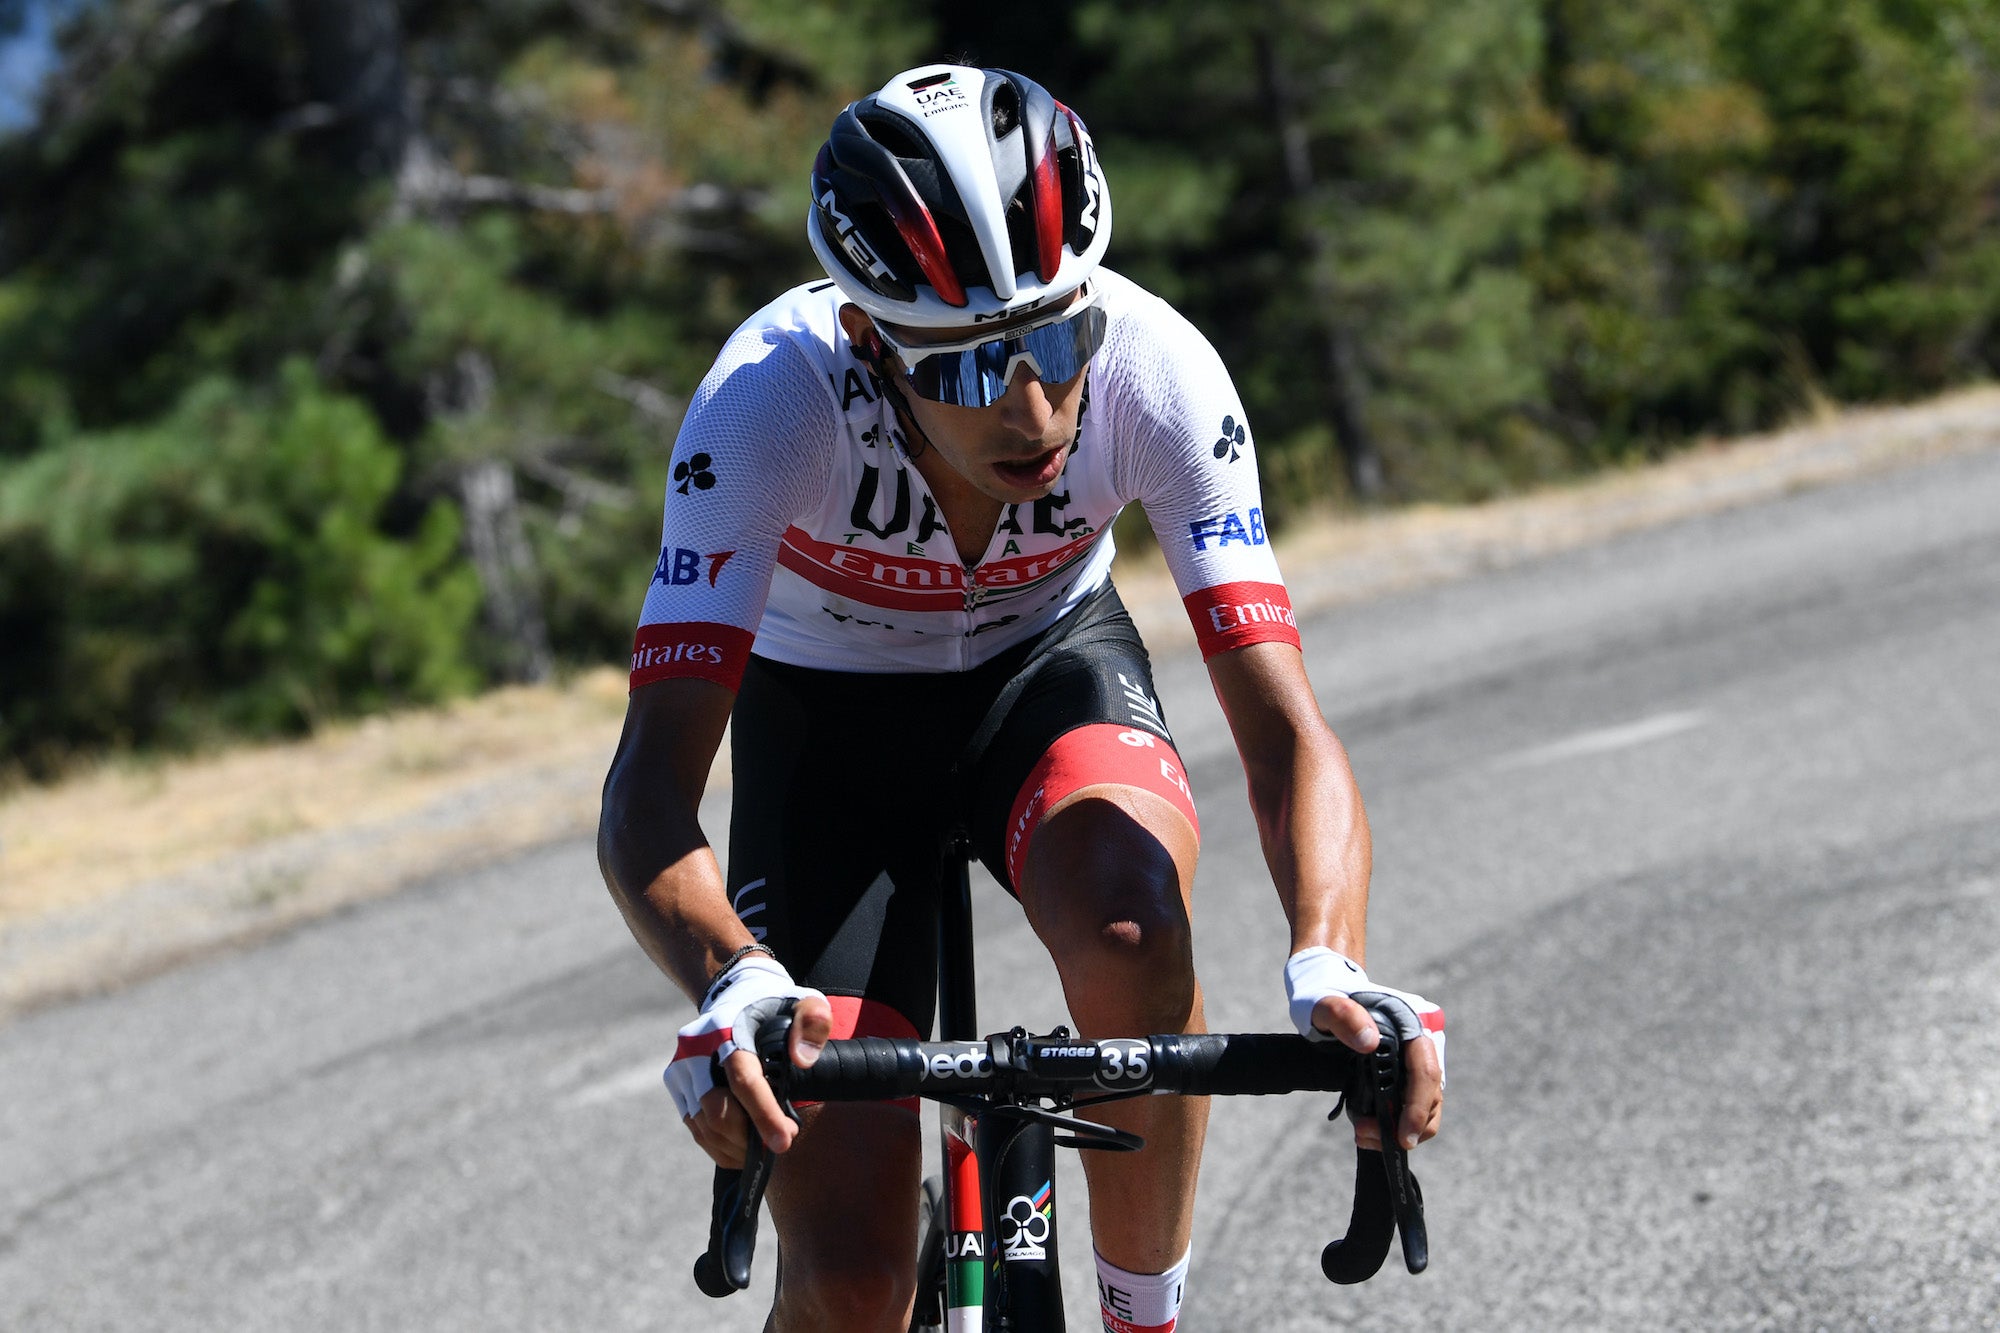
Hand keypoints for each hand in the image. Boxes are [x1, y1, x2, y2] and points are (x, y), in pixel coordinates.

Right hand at [664, 956, 833, 1167]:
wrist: (734, 994)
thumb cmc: (774, 1005)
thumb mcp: (802, 1002)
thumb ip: (812, 1022)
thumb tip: (803, 1060)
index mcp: (726, 1030)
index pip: (743, 1079)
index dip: (764, 1114)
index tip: (785, 1140)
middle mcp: (695, 1051)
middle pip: (717, 1111)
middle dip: (750, 1137)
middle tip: (782, 1142)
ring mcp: (681, 1069)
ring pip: (703, 1126)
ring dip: (736, 1147)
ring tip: (767, 1147)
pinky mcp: (677, 1085)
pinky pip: (695, 1128)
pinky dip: (720, 1147)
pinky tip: (744, 1148)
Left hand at [1285, 947, 1444, 1152]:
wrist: (1323, 992)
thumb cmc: (1324, 996)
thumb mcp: (1324, 1003)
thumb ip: (1344, 1016)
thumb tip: (1370, 1043)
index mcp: (1408, 1024)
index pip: (1425, 1071)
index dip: (1418, 1106)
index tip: (1402, 1136)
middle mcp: (1418, 1043)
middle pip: (1432, 1094)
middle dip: (1407, 1126)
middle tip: (1366, 1137)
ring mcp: (1412, 1060)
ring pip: (1426, 1104)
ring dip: (1400, 1129)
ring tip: (1362, 1134)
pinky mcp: (1402, 1073)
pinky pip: (1410, 1104)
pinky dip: (1394, 1123)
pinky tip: (1367, 1128)